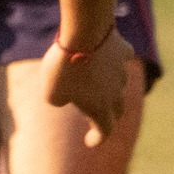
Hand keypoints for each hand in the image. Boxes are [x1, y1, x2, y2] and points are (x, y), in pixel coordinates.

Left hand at [42, 27, 129, 146]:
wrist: (85, 32)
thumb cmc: (64, 66)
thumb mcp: (50, 92)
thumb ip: (58, 100)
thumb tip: (64, 97)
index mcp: (101, 109)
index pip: (104, 131)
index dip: (97, 138)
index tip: (90, 141)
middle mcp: (117, 93)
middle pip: (117, 110)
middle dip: (108, 115)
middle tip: (96, 114)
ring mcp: (122, 71)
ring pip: (120, 83)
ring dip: (109, 85)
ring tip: (94, 80)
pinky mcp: (123, 50)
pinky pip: (121, 57)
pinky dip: (114, 59)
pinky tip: (106, 54)